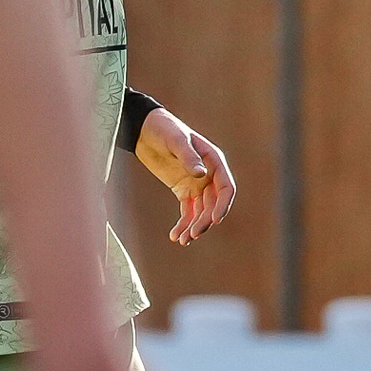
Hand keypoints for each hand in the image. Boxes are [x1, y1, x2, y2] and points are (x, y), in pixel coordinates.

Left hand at [134, 109, 235, 243]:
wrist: (145, 130)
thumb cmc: (165, 129)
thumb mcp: (176, 140)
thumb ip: (189, 157)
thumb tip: (201, 175)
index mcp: (215, 162)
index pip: (226, 188)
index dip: (223, 205)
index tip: (215, 220)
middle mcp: (209, 176)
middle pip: (213, 204)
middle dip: (205, 221)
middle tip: (193, 234)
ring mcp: (197, 184)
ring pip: (201, 211)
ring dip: (194, 226)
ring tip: (182, 240)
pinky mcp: (183, 190)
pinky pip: (187, 211)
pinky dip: (183, 224)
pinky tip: (175, 236)